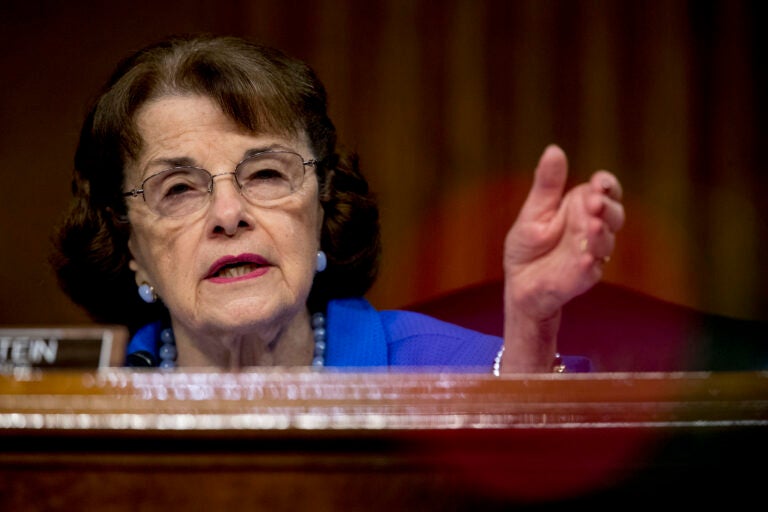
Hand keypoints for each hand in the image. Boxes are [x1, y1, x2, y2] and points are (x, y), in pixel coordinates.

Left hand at [504, 144, 624, 320]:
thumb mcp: (534, 211)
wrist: (519, 282)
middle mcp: (592, 227)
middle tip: (594, 203)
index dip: (607, 185)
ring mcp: (592, 252)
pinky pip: (590, 270)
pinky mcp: (584, 276)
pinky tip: (584, 259)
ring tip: (592, 225)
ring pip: (605, 241)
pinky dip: (588, 263)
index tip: (600, 182)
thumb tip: (554, 149)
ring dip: (601, 233)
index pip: (605, 191)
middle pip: (613, 214)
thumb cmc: (528, 245)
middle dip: (607, 207)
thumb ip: (547, 185)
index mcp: (581, 206)